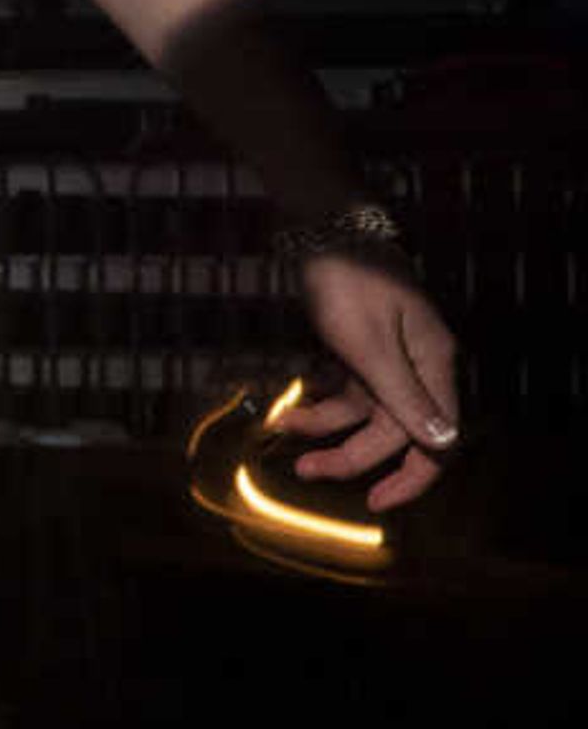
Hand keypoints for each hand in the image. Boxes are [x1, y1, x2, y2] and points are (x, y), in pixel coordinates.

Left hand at [277, 252, 464, 514]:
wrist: (324, 225)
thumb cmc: (349, 282)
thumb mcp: (368, 344)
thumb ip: (402, 396)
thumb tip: (444, 444)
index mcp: (433, 367)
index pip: (436, 441)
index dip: (411, 477)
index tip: (374, 503)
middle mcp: (419, 366)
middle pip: (394, 431)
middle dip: (350, 454)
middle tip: (303, 470)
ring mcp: (390, 356)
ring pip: (365, 411)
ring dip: (326, 426)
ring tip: (283, 430)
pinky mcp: (362, 344)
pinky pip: (347, 387)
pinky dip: (321, 398)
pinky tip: (291, 405)